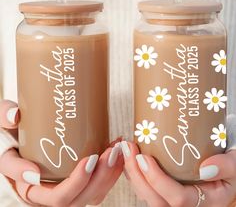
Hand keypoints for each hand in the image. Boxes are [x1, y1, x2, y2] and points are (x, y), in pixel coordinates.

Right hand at [0, 100, 123, 206]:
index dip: (70, 183)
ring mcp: (66, 188)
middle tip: (109, 152)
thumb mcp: (5, 127)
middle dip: (97, 178)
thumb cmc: (14, 138)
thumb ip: (4, 117)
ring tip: (118, 150)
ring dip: (109, 175)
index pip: (46, 195)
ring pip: (91, 195)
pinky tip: (118, 151)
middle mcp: (48, 192)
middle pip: (76, 198)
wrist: (25, 139)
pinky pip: (99, 185)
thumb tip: (15, 115)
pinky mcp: (79, 181)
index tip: (86, 159)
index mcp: (29, 185)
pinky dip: (112, 171)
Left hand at [121, 141, 235, 206]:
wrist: (222, 164)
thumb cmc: (228, 165)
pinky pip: (145, 186)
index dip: (158, 181)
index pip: (179, 199)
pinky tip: (128, 155)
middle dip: (137, 176)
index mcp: (205, 201)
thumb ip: (227, 166)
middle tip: (129, 150)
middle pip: (156, 200)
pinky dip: (133, 172)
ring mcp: (173, 197)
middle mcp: (186, 204)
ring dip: (132, 173)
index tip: (144, 158)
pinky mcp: (164, 189)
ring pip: (147, 195)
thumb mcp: (235, 164)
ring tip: (125, 150)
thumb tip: (205, 168)